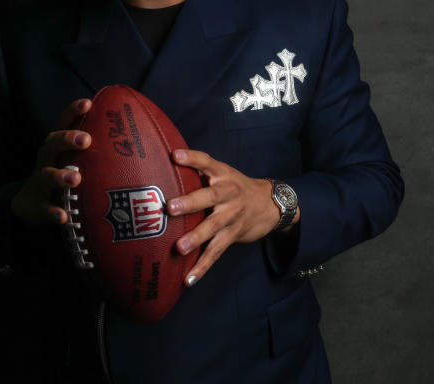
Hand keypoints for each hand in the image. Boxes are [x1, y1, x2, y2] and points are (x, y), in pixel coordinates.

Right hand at [10, 98, 92, 225]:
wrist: (33, 204)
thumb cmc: (66, 174)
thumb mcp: (79, 160)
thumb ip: (103, 151)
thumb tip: (148, 143)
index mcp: (59, 146)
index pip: (63, 123)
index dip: (73, 111)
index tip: (88, 103)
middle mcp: (47, 159)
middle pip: (52, 143)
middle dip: (67, 138)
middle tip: (85, 140)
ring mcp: (40, 182)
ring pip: (45, 174)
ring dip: (59, 175)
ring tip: (75, 179)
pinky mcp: (37, 204)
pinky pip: (44, 208)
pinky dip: (52, 211)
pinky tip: (63, 217)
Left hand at [167, 149, 298, 286]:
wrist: (270, 205)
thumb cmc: (236, 187)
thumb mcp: (223, 174)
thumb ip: (198, 172)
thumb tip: (163, 165)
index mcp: (223, 175)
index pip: (206, 162)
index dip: (192, 158)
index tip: (175, 156)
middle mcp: (229, 193)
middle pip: (210, 196)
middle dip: (190, 202)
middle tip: (171, 207)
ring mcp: (232, 215)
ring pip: (214, 227)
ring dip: (196, 237)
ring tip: (179, 248)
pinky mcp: (233, 235)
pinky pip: (216, 251)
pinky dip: (202, 266)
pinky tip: (188, 279)